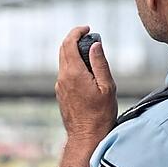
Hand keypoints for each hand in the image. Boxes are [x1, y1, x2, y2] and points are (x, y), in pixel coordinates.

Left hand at [55, 26, 116, 144]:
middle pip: (63, 50)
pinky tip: (86, 72)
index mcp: (74, 73)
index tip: (87, 29)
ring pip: (63, 62)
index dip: (77, 32)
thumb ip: (100, 63)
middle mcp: (63, 78)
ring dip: (74, 53)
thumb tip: (95, 44)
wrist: (86, 137)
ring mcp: (60, 87)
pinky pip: (65, 73)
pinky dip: (73, 65)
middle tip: (89, 37)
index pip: (68, 43)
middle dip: (75, 39)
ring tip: (91, 55)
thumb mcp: (107, 87)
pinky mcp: (61, 94)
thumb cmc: (100, 114)